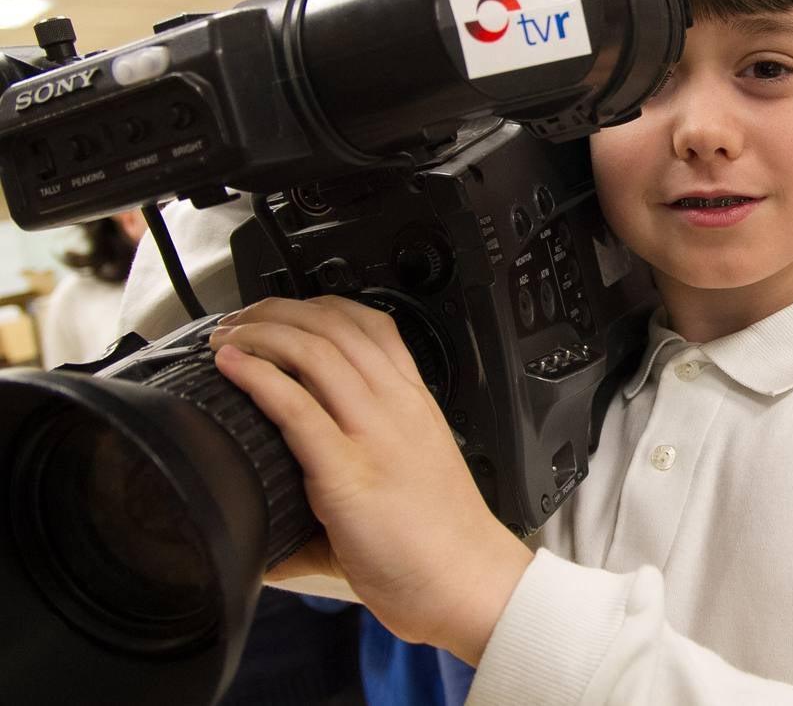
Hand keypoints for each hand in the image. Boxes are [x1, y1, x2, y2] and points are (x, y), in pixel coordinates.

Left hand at [208, 296, 531, 664]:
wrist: (468, 583)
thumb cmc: (440, 538)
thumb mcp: (410, 474)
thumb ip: (356, 470)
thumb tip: (290, 504)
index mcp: (412, 402)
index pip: (372, 325)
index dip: (320, 305)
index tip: (284, 311)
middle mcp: (395, 406)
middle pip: (334, 325)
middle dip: (277, 309)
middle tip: (242, 320)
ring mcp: (373, 435)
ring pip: (314, 351)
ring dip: (260, 333)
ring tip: (229, 337)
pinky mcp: (347, 472)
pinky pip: (296, 406)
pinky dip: (257, 377)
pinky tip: (233, 367)